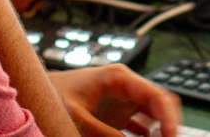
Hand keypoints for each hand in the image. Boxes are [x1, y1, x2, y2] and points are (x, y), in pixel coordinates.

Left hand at [50, 65, 180, 136]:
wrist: (37, 91)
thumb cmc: (53, 95)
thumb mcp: (77, 118)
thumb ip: (103, 133)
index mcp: (120, 78)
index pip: (156, 95)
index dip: (168, 116)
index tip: (171, 136)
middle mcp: (127, 87)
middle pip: (160, 104)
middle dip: (168, 125)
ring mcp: (124, 101)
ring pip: (154, 116)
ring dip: (160, 132)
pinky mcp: (119, 114)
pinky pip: (142, 126)